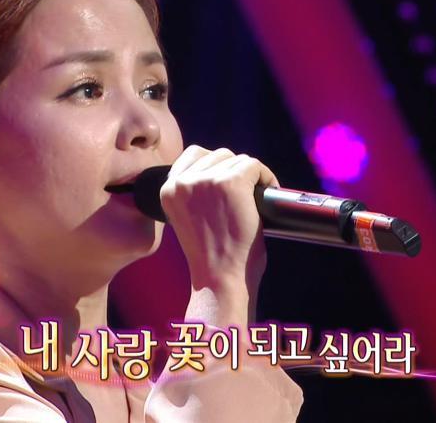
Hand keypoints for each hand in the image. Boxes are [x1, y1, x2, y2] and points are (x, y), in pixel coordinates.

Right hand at [160, 145, 279, 302]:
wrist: (221, 279)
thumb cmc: (210, 257)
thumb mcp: (188, 218)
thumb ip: (194, 193)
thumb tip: (219, 171)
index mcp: (168, 190)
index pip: (193, 155)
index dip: (214, 166)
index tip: (226, 183)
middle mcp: (184, 181)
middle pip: (217, 155)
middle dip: (233, 171)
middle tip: (244, 194)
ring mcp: (208, 180)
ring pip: (236, 159)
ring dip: (249, 175)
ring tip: (255, 196)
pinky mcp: (232, 182)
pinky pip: (254, 166)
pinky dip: (265, 176)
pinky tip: (267, 191)